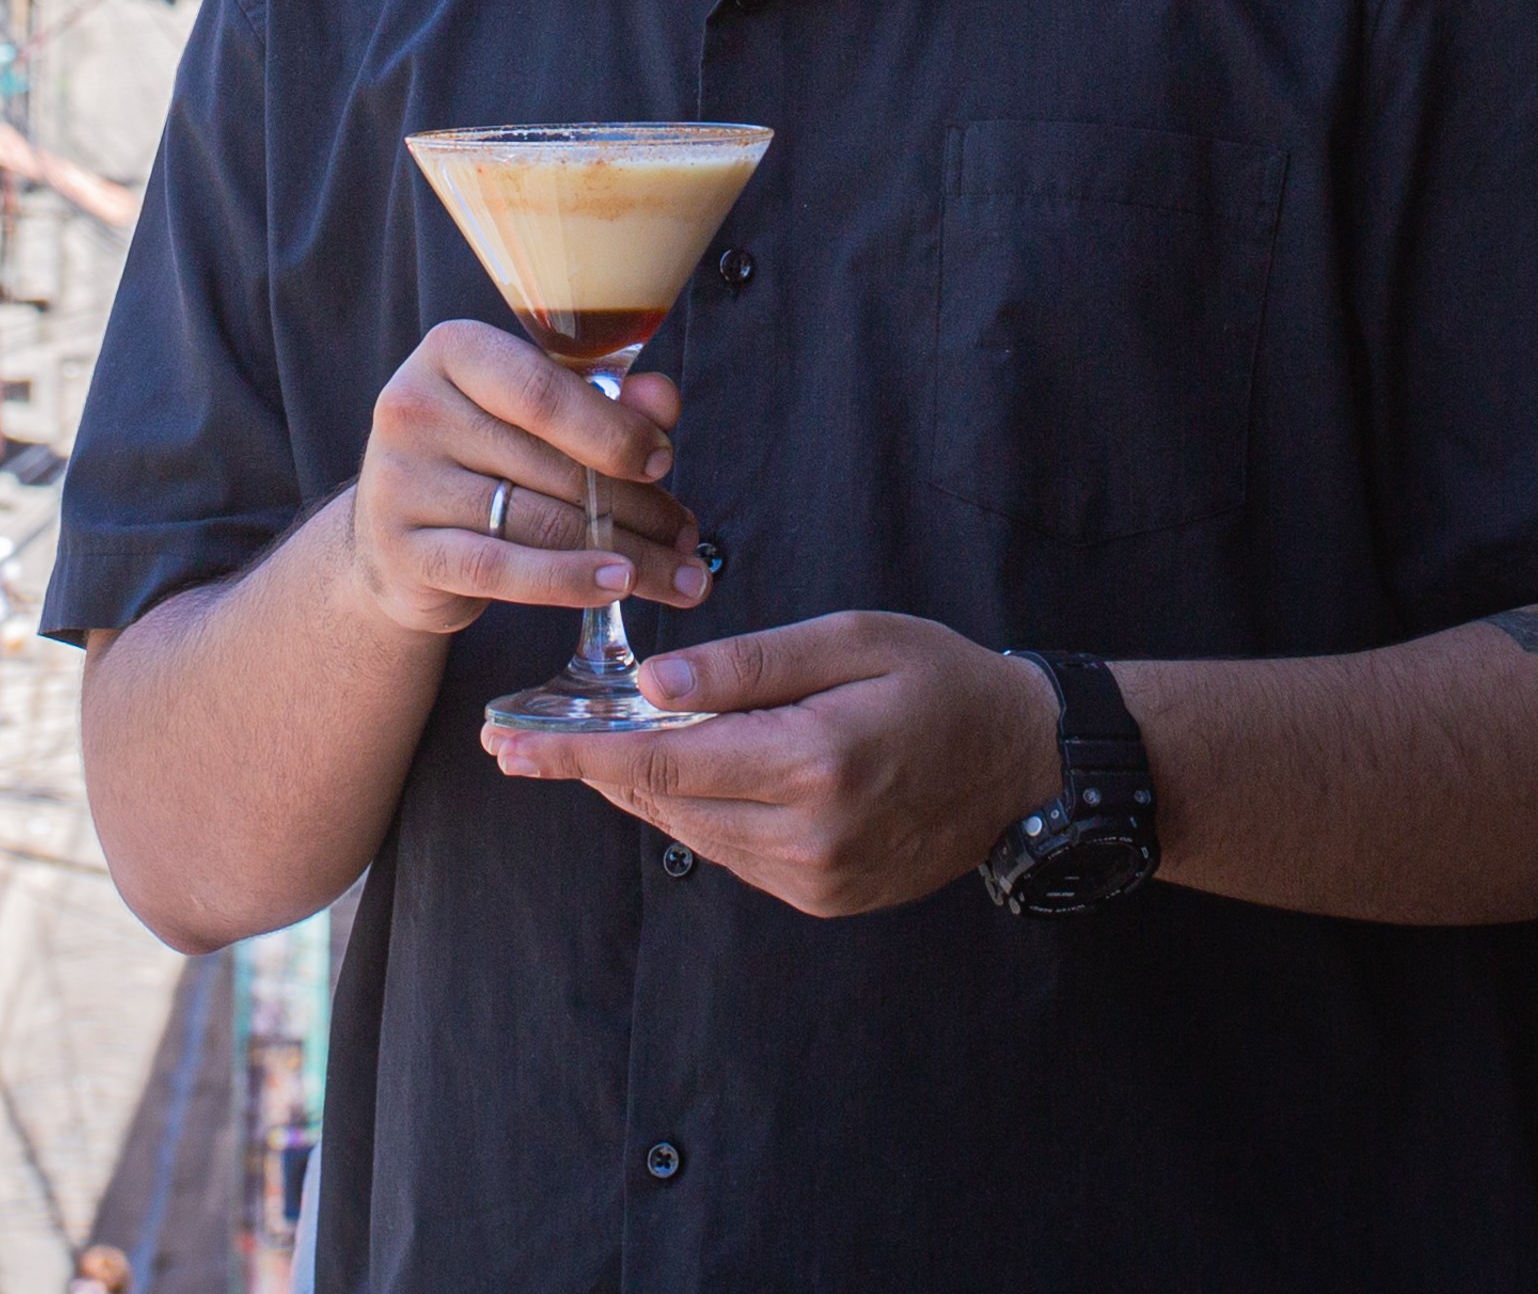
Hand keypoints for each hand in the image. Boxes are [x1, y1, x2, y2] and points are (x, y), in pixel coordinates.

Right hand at [345, 318, 705, 642]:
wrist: (393, 533)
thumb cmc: (481, 457)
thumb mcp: (534, 415)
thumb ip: (602, 400)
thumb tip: (663, 400)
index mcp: (451, 351)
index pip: (541, 389)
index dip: (613, 430)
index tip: (664, 462)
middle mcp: (414, 407)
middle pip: (551, 465)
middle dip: (637, 506)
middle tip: (685, 534)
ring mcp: (400, 481)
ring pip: (539, 522)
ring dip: (626, 554)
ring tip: (677, 573)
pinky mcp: (403, 551)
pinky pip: (502, 570)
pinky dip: (568, 581)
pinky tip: (618, 585)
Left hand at [491, 612, 1061, 915]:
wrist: (1027, 765)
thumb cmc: (938, 681)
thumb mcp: (847, 641)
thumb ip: (747, 667)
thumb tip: (652, 687)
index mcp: (813, 763)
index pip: (663, 763)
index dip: (578, 752)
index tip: (510, 741)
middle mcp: (808, 837)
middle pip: (663, 803)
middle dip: (584, 768)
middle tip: (511, 741)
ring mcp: (817, 878)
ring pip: (690, 830)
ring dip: (630, 789)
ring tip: (567, 748)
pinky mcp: (825, 895)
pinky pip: (729, 849)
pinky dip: (688, 809)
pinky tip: (659, 772)